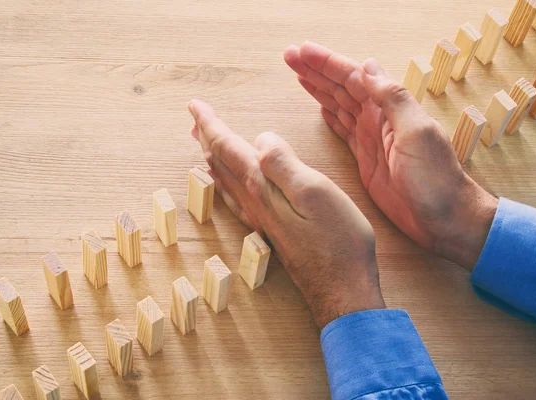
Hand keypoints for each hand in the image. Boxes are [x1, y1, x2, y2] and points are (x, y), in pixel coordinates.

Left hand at [188, 100, 385, 327]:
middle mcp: (256, 204)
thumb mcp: (315, 192)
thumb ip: (283, 163)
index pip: (228, 148)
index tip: (194, 105)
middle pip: (222, 163)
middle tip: (194, 117)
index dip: (210, 124)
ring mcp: (262, 220)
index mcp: (263, 188)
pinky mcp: (271, 232)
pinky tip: (228, 185)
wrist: (342, 290)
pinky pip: (238, 199)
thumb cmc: (337, 242)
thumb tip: (259, 138)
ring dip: (213, 158)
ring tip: (203, 143)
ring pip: (227, 181)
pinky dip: (226, 183)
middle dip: (206, 137)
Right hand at [284, 42, 497, 269]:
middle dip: (316, 71)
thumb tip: (367, 65)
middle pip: (341, 88)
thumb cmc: (435, 178)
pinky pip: (343, 132)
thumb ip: (393, 98)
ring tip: (298, 76)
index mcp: (390, 109)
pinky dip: (331, 118)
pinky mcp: (365, 160)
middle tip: (290, 56)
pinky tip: (320, 109)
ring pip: (339, 107)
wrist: (444, 217)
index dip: (327, 63)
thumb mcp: (416, 132)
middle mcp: (378, 119)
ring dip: (319, 90)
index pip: (353, 78)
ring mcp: (370, 139)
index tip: (302, 51)